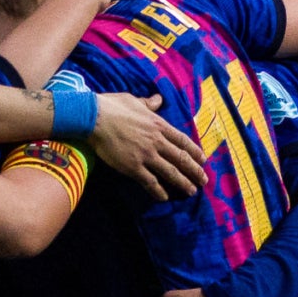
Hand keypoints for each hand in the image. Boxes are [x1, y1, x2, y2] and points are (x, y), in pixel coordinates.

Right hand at [88, 93, 206, 199]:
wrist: (94, 117)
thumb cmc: (112, 106)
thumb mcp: (134, 101)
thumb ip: (149, 103)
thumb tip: (158, 99)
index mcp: (159, 125)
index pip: (183, 141)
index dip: (195, 152)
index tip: (203, 160)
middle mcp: (157, 141)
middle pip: (181, 159)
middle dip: (194, 171)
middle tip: (203, 180)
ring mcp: (146, 155)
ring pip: (170, 172)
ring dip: (183, 183)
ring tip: (191, 191)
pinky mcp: (133, 167)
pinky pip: (150, 182)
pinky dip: (159, 191)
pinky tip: (165, 197)